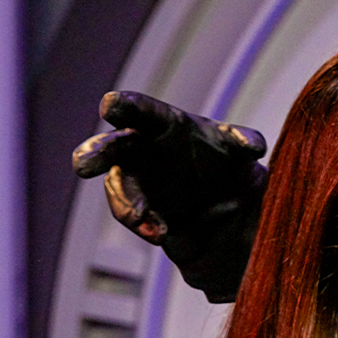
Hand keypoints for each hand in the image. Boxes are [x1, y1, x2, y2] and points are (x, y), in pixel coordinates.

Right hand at [72, 91, 268, 300]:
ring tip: (140, 216)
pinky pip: (138, 219)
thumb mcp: (240, 151)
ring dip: (127, 203)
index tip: (111, 104)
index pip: (144, 112)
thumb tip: (253, 146)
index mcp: (166, 127)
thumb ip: (244, 142)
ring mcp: (141, 185)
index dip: (127, 106)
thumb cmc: (229, 164)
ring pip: (120, 189)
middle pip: (114, 147)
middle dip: (97, 153)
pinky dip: (146, 225)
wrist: (235, 210)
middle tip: (83, 163)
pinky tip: (158, 233)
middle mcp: (145, 152)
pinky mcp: (145, 215)